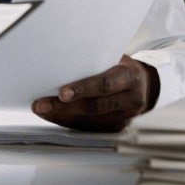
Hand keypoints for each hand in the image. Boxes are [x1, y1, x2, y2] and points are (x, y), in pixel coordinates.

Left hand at [31, 55, 159, 131]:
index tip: (62, 92)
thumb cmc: (121, 66)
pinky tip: (53, 116)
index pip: (105, 84)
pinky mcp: (116, 127)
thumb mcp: (114, 56)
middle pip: (94, 106)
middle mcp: (130, 99)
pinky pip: (89, 127)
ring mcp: (125, 117)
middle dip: (64, 107)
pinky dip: (68, 122)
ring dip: (61, 116)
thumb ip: (93, 60)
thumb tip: (58, 60)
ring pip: (89, 120)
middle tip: (41, 105)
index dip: (83, 89)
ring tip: (41, 109)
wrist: (143, 84)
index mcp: (130, 77)